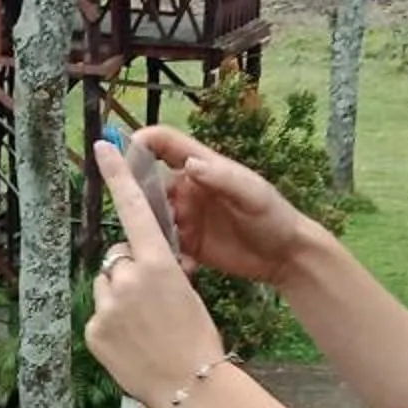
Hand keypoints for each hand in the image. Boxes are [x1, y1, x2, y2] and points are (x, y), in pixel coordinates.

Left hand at [88, 140, 224, 407]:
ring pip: (106, 288)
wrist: (191, 387)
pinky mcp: (94, 331)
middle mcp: (128, 278)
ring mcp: (107, 306)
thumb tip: (132, 266)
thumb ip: (156, 273)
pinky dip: (112, 329)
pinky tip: (132, 346)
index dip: (118, 176)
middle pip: (118, 260)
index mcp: (158, 263)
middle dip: (129, 275)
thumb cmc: (199, 340)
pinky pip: (99, 317)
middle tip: (153, 307)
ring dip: (119, 301)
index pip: (134, 209)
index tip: (101, 146)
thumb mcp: (186, 294)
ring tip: (144, 330)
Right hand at [126, 123, 310, 287]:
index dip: (140, 142)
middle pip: (148, 184)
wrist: (286, 257)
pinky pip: (163, 245)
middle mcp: (188, 189)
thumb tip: (189, 164)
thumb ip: (222, 178)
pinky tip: (183, 265)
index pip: (164, 143)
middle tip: (141, 220)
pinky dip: (164, 252)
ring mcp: (185, 217)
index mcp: (202, 167)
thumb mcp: (253, 194)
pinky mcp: (186, 244)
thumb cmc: (274, 216)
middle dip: (138, 198)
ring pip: (152, 217)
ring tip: (167, 246)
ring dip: (150, 229)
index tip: (121, 155)